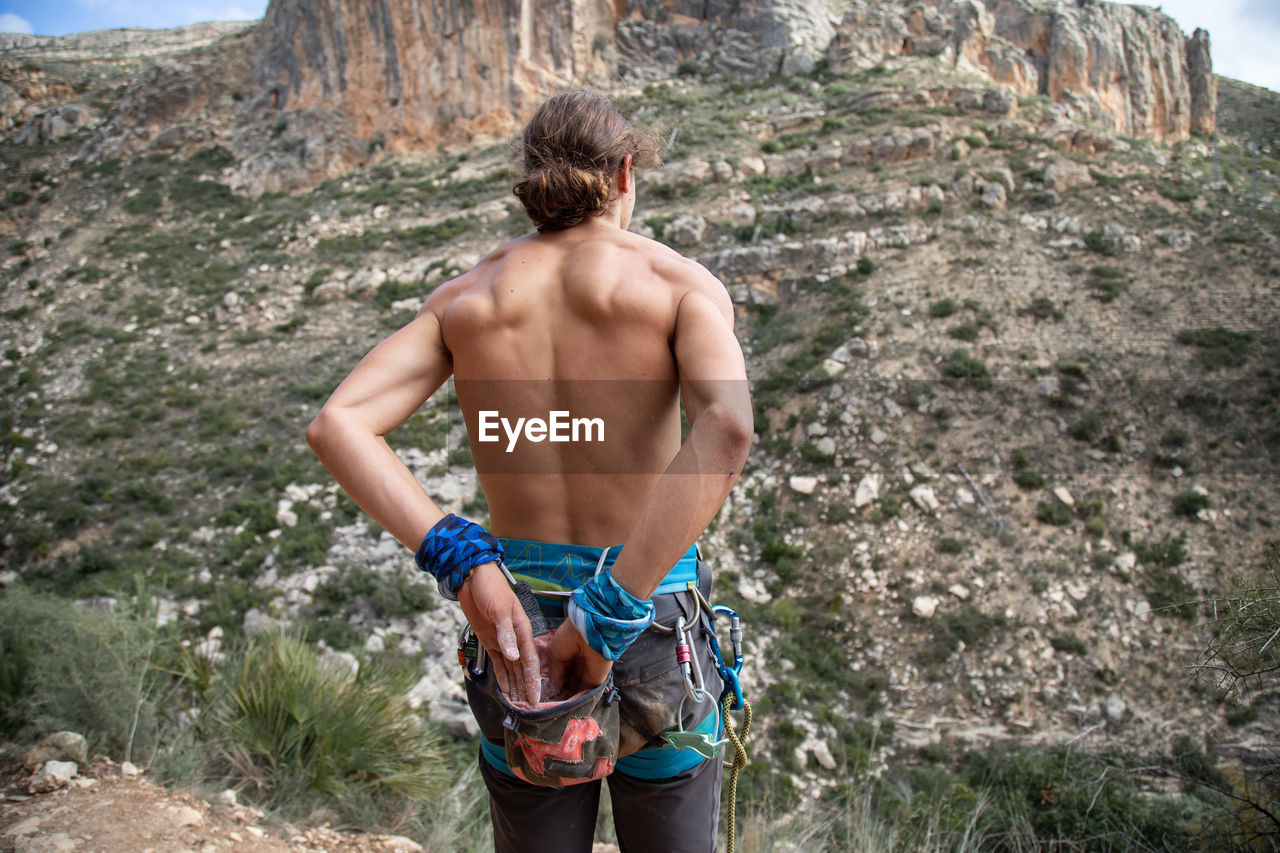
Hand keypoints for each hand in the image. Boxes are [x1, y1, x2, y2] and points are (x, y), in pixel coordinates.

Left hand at [458, 562, 541, 703]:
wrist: (471, 578)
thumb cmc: (490, 588)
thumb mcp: (499, 609)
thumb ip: (506, 633)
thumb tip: (513, 657)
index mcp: (522, 630)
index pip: (530, 661)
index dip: (534, 681)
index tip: (536, 699)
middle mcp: (514, 638)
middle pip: (522, 669)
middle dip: (525, 688)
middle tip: (529, 710)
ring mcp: (502, 640)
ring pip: (511, 669)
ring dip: (514, 685)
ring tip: (517, 705)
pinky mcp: (489, 640)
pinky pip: (498, 663)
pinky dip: (501, 676)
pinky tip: (505, 689)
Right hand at [547, 619, 612, 699]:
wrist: (588, 635)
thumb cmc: (568, 638)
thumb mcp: (553, 654)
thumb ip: (555, 673)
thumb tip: (554, 688)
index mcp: (568, 655)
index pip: (561, 673)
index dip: (555, 683)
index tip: (548, 694)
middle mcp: (578, 664)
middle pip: (568, 682)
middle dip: (561, 692)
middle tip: (552, 704)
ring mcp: (587, 673)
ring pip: (576, 689)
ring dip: (568, 698)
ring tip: (557, 707)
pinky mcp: (596, 680)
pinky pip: (584, 693)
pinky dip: (577, 700)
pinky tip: (567, 706)